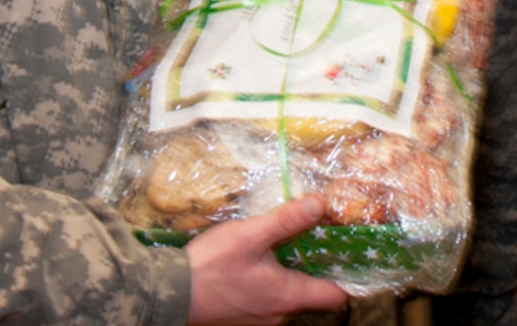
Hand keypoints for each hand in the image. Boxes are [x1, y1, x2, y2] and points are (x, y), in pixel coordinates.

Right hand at [182, 194, 346, 324]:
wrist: (167, 294)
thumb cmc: (209, 268)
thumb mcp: (251, 235)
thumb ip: (287, 220)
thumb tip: (321, 203)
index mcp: (287, 297)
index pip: (336, 296)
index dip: (347, 275)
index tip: (349, 252)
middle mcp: (278, 314)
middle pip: (311, 292)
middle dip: (314, 265)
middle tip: (313, 235)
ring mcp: (259, 318)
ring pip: (286, 294)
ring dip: (288, 271)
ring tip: (281, 243)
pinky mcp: (242, 316)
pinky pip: (266, 298)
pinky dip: (268, 279)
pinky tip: (255, 260)